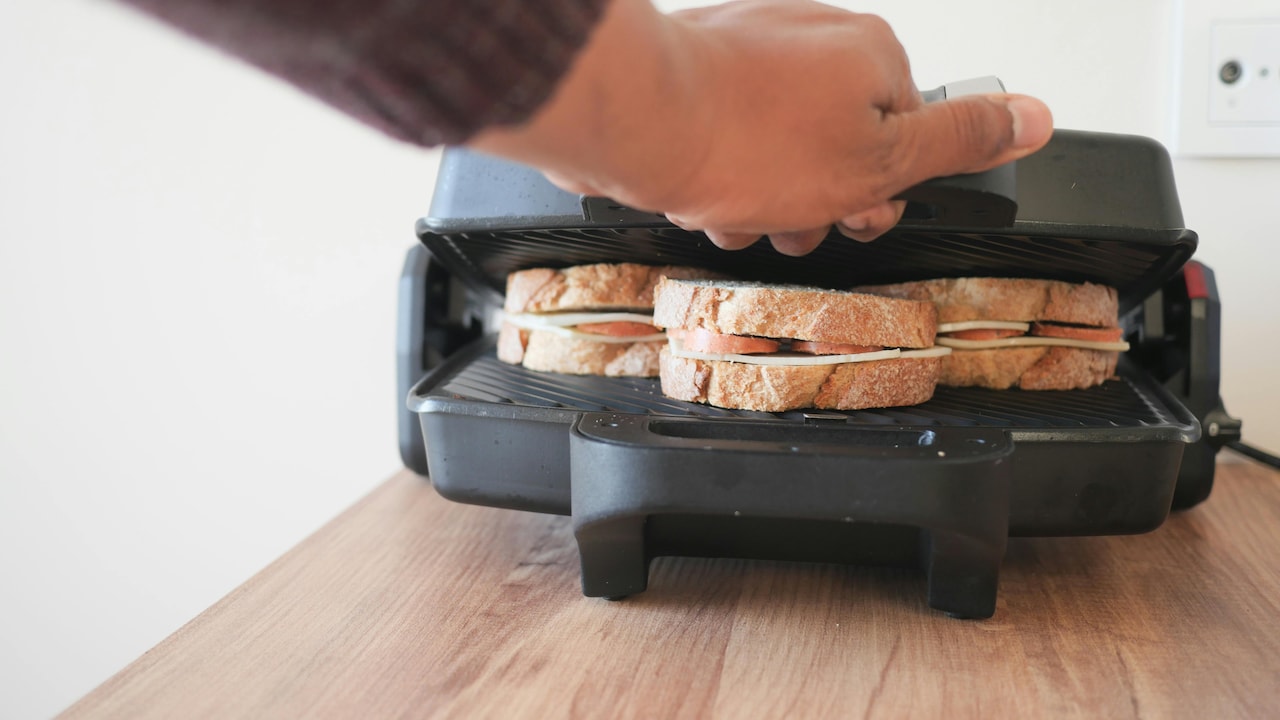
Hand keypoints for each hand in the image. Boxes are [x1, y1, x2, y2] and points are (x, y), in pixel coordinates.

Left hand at [470, 0, 1052, 255]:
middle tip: (788, 217)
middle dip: (814, 202)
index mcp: (874, 56)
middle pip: (840, 150)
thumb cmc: (745, 139)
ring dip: (763, 200)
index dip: (877, 194)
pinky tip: (705, 194)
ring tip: (736, 209)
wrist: (635, 120)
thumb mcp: (878, 161)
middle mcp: (820, 42)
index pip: (908, 140)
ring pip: (781, 154)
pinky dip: (722, 176)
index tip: (848, 210)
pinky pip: (734, 142)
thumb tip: (1035, 118)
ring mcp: (759, 54)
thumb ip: (958, 142)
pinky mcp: (709, 74)